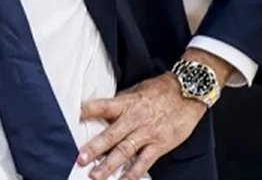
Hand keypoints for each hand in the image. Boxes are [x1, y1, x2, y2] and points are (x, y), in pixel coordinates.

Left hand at [77, 73, 205, 179]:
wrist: (189, 92)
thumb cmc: (161, 90)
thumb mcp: (137, 90)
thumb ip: (121, 102)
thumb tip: (103, 110)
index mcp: (127, 103)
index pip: (102, 106)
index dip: (87, 111)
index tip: (72, 117)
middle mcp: (135, 119)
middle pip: (111, 135)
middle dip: (94, 148)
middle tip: (80, 158)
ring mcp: (147, 133)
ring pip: (124, 151)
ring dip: (109, 165)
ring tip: (95, 175)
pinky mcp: (160, 145)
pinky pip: (144, 162)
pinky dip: (133, 173)